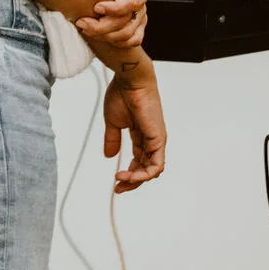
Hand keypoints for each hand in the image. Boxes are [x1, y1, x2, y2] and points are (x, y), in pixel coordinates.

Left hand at [76, 0, 146, 49]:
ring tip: (85, 28)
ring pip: (130, 32)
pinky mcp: (137, 22)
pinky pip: (135, 38)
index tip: (95, 7)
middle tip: (81, 23)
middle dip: (103, 26)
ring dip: (107, 36)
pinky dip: (119, 42)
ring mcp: (140, 11)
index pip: (130, 2)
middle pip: (128, 21)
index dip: (113, 9)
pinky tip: (101, 37)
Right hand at [103, 71, 166, 192]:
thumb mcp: (113, 122)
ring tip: (121, 180)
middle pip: (145, 168)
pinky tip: (129, 174)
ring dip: (136, 179)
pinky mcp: (158, 140)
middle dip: (132, 182)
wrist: (130, 80)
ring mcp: (156, 140)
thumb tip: (109, 156)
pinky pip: (155, 165)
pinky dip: (143, 174)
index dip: (128, 174)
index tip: (116, 181)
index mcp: (141, 135)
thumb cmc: (122, 94)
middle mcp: (150, 139)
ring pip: (151, 170)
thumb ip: (113, 140)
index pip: (138, 160)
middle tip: (118, 189)